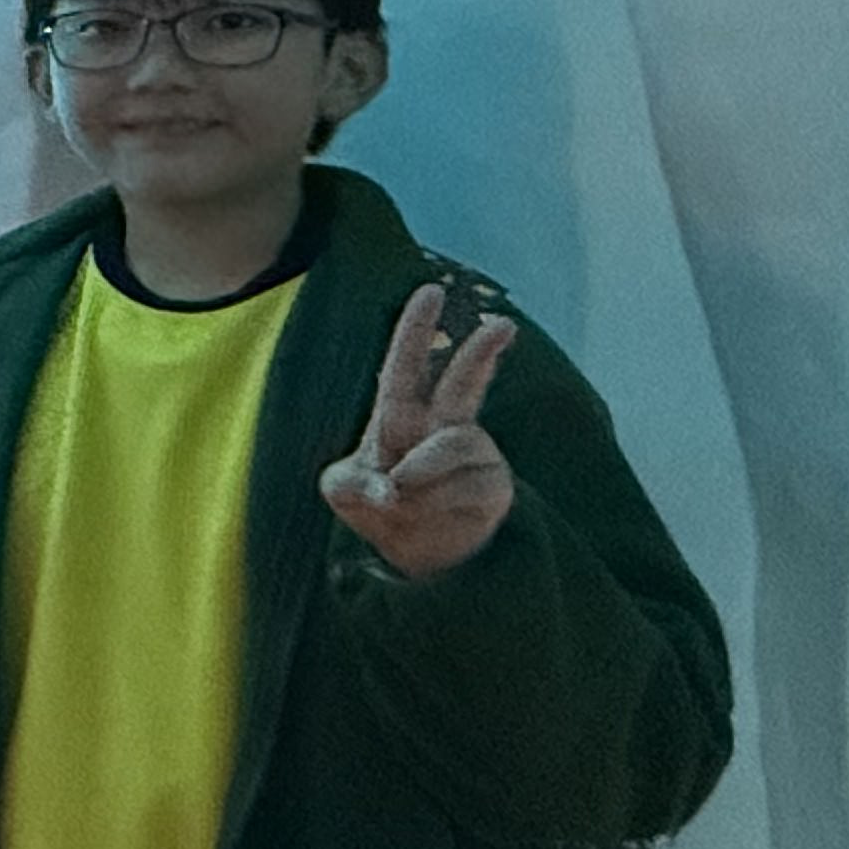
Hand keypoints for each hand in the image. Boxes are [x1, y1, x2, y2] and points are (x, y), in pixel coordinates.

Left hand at [321, 286, 522, 580]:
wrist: (417, 557)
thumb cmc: (378, 509)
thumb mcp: (344, 493)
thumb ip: (352, 485)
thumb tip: (392, 487)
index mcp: (400, 415)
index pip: (406, 366)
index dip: (416, 329)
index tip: (431, 291)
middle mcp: (444, 426)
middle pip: (464, 381)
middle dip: (482, 352)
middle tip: (504, 324)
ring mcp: (474, 453)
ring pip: (449, 450)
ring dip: (419, 479)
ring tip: (401, 501)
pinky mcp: (494, 486)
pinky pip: (466, 488)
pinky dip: (439, 506)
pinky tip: (435, 517)